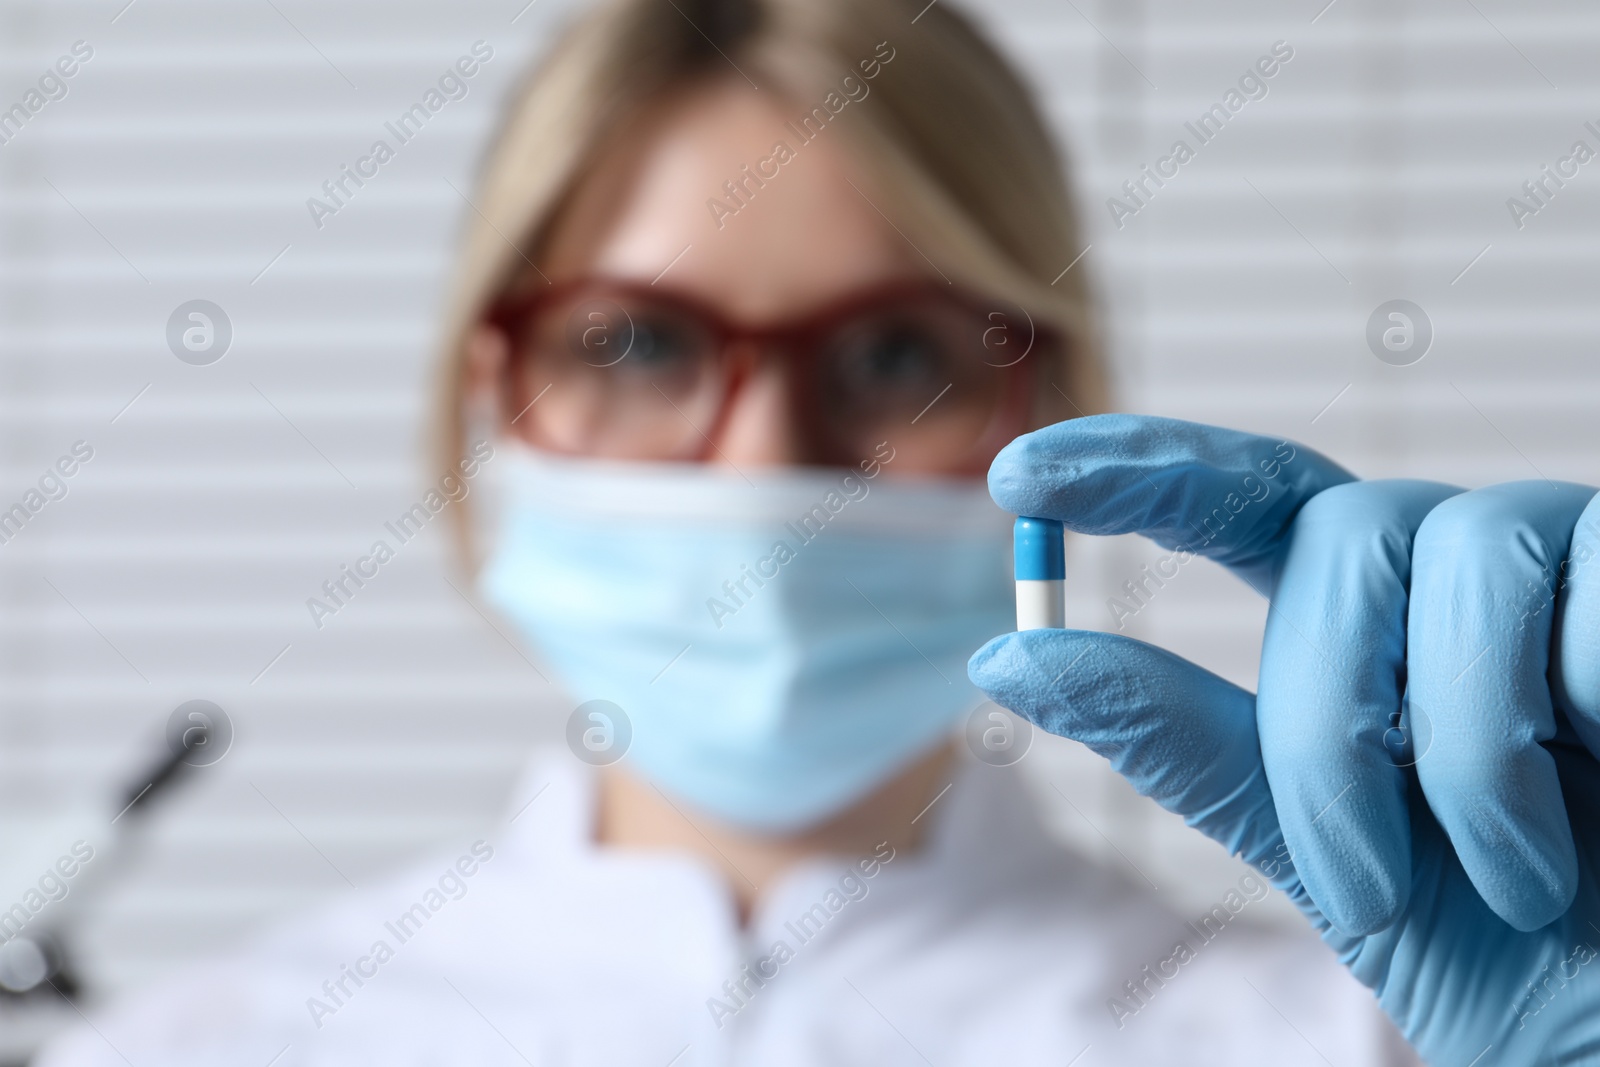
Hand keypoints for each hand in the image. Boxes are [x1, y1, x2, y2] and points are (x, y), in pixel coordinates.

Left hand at [968, 414, 1599, 1065]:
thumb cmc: (1505, 939)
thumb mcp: (1322, 848)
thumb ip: (1180, 742)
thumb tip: (1004, 661)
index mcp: (1367, 617)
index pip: (1243, 497)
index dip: (1138, 467)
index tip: (1014, 474)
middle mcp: (1457, 566)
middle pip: (1341, 536)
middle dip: (1330, 721)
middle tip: (1359, 884)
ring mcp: (1572, 562)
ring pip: (1465, 545)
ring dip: (1464, 741)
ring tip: (1514, 880)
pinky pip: (1599, 584)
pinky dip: (1589, 704)